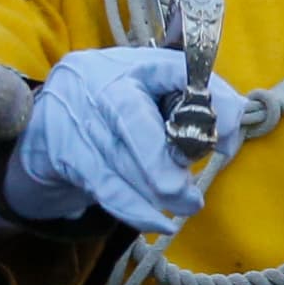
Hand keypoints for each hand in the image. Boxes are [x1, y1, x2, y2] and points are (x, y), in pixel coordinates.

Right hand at [0, 47, 243, 232]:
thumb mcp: (160, 85)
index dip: (210, 101)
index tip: (227, 139)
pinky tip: (158, 222)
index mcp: (135, 62)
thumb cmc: (125, 97)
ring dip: (158, 194)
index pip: (177, 69)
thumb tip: (229, 134)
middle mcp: (101, 85)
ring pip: (119, 163)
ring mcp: (78, 120)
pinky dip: (134, 209)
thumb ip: (200, 100)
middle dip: (167, 165)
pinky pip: (104, 186)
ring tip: (187, 205)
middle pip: (135, 123)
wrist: (54, 112)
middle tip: (192, 195)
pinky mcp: (65, 154)